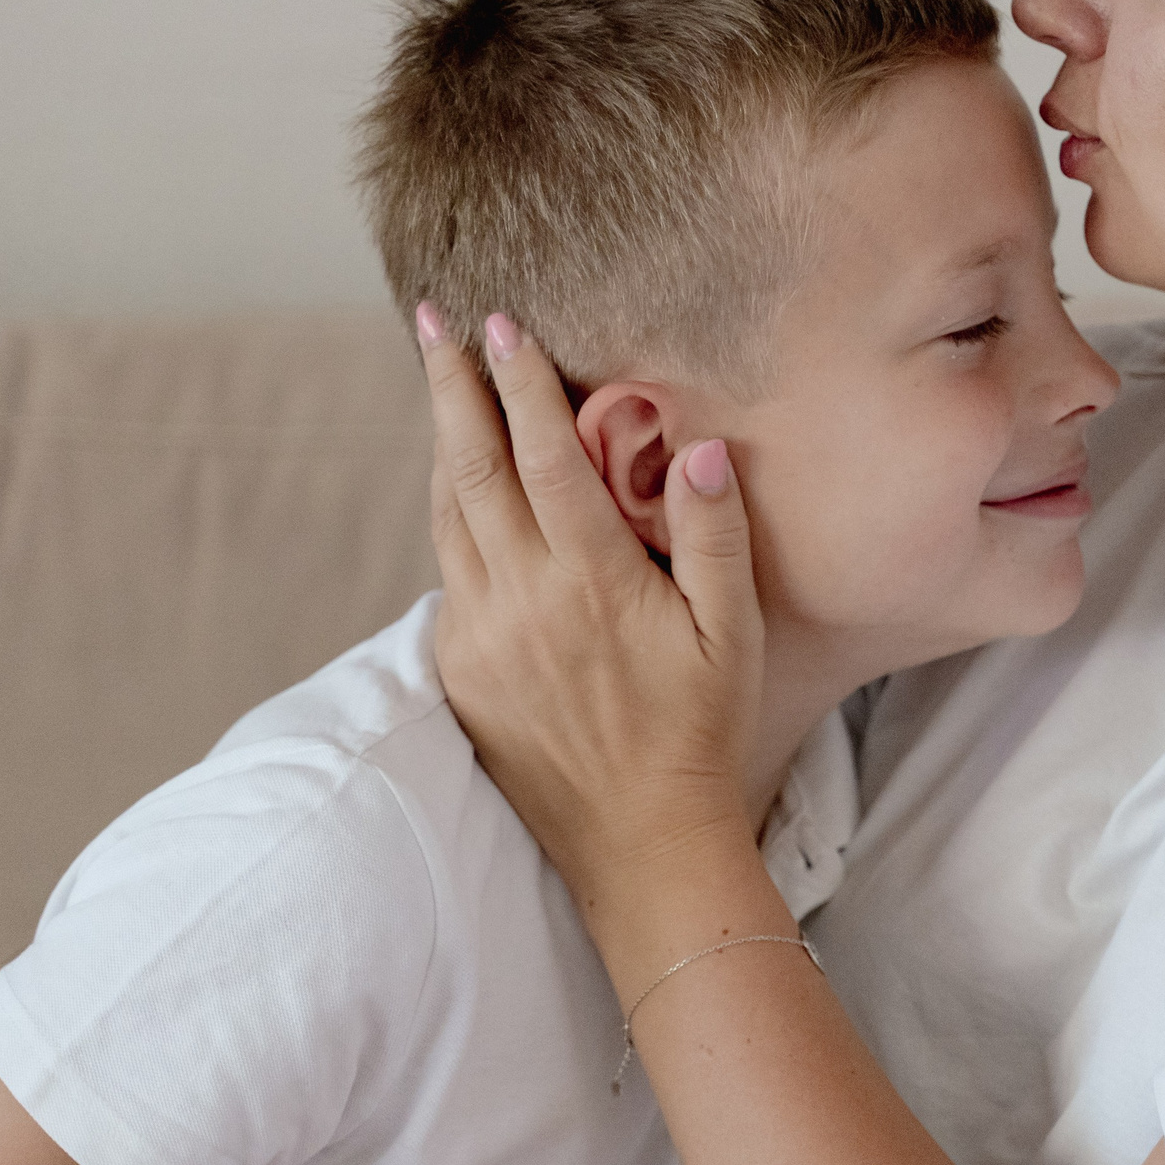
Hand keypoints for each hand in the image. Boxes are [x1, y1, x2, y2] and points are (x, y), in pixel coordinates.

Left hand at [417, 305, 763, 903]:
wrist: (643, 842)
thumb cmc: (702, 731)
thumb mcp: (731, 632)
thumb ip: (714, 535)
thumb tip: (701, 448)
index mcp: (590, 580)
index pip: (543, 455)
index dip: (520, 384)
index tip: (501, 324)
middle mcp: (521, 601)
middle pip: (470, 468)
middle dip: (452, 389)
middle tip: (433, 322)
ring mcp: (481, 637)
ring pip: (447, 516)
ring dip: (442, 446)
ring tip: (439, 387)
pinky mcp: (461, 672)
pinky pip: (449, 573)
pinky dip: (451, 516)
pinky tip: (461, 492)